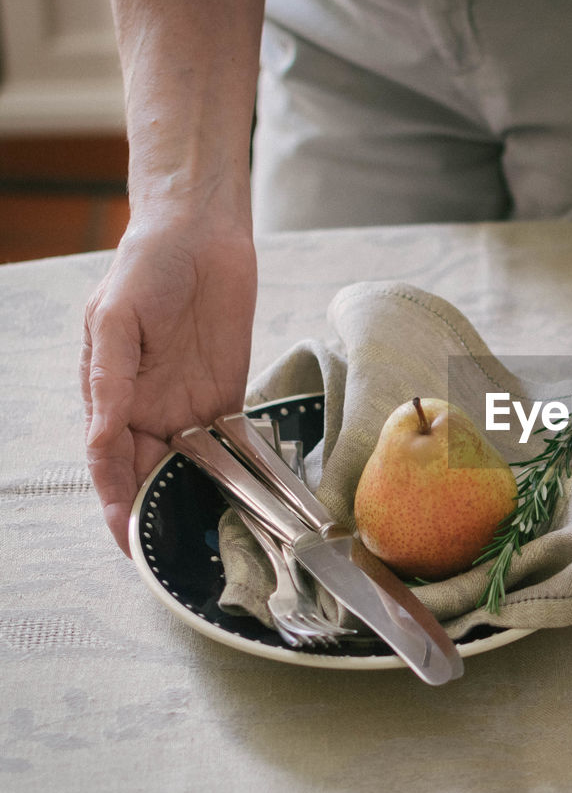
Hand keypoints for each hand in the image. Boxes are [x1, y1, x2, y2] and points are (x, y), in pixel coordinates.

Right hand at [82, 211, 256, 552]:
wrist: (200, 235)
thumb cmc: (144, 268)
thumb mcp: (114, 321)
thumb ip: (109, 382)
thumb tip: (102, 439)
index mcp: (110, 395)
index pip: (110, 463)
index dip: (118, 504)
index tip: (130, 541)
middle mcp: (147, 408)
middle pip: (150, 474)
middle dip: (159, 515)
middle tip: (178, 557)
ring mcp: (188, 404)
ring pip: (189, 466)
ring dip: (198, 500)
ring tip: (215, 540)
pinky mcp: (227, 393)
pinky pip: (230, 441)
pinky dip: (236, 470)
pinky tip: (248, 498)